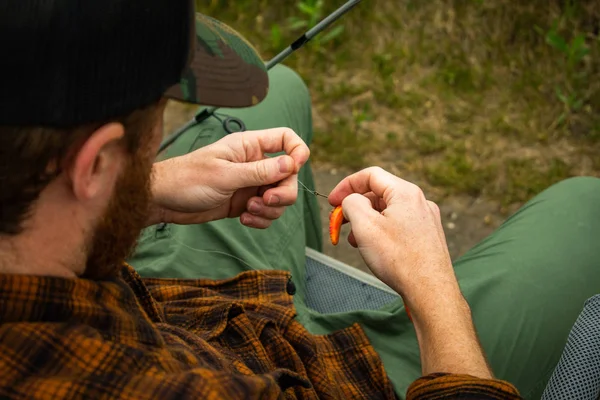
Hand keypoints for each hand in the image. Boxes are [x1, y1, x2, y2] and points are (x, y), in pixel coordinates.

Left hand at [149, 128, 309, 228]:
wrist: (164, 201)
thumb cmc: (187, 179)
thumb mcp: (225, 175)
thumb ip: (259, 171)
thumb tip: (291, 164)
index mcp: (249, 146)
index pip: (286, 139)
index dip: (298, 151)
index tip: (294, 169)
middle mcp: (254, 164)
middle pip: (288, 175)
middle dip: (283, 192)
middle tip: (266, 201)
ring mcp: (250, 184)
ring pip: (279, 198)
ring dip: (270, 209)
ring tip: (248, 212)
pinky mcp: (245, 204)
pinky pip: (266, 213)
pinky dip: (261, 219)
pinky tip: (243, 220)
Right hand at [330, 167, 492, 378]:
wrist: (430, 291)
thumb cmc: (399, 259)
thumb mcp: (365, 226)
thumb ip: (352, 203)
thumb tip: (351, 200)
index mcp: (405, 192)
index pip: (370, 175)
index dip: (346, 185)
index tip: (331, 202)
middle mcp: (419, 201)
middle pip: (379, 193)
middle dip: (355, 206)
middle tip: (339, 222)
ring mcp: (426, 219)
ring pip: (388, 211)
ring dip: (367, 221)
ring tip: (355, 241)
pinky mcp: (428, 236)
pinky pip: (399, 225)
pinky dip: (381, 231)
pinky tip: (374, 249)